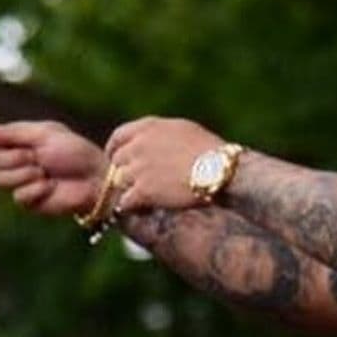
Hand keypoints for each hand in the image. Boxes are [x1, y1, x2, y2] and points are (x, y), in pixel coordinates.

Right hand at [0, 121, 105, 216]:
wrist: (95, 178)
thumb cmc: (74, 152)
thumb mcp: (42, 135)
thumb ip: (9, 134)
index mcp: (17, 143)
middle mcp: (15, 163)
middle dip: (11, 157)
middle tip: (35, 156)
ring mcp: (20, 183)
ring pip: (0, 180)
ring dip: (24, 173)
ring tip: (46, 171)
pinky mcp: (29, 203)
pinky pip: (17, 196)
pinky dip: (35, 189)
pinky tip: (51, 187)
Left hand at [106, 117, 223, 210]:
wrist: (221, 170)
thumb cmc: (211, 151)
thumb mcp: (184, 130)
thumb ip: (162, 135)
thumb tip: (154, 143)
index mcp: (148, 127)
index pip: (118, 136)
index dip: (115, 149)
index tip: (116, 159)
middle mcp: (138, 145)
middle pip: (117, 161)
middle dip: (123, 172)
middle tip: (133, 184)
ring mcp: (138, 168)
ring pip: (118, 182)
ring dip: (128, 190)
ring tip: (142, 199)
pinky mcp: (142, 191)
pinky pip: (124, 202)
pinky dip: (132, 208)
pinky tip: (143, 210)